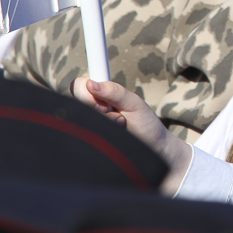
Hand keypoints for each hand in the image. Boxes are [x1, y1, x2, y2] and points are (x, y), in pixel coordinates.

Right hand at [74, 78, 192, 179]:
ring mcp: (91, 126)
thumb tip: (91, 84)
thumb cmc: (145, 122)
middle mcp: (91, 109)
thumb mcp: (133, 102)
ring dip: (106, 121)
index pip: (78, 86)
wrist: (154, 149)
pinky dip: (106, 134)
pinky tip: (116, 135)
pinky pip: (89, 138)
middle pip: (77, 103)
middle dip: (98, 108)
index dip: (87, 92)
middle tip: (116, 113)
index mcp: (99, 94)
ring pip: (84, 120)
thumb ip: (114, 91)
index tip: (106, 101)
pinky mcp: (92, 142)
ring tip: (121, 124)